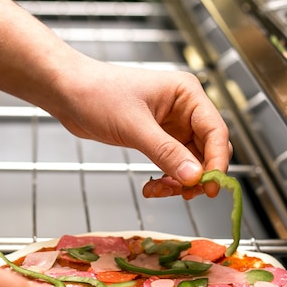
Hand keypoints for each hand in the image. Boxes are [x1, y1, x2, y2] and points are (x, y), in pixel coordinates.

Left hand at [54, 62, 231, 199]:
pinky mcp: (157, 137)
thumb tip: (195, 177)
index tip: (210, 187)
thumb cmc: (97, 94)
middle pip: (208, 149)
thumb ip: (166, 152)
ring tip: (158, 190)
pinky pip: (173, 164)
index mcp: (186, 93)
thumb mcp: (134, 126)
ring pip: (191, 162)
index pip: (216, 131)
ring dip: (179, 181)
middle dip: (197, 174)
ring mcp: (171, 125)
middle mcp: (184, 109)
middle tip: (183, 193)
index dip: (218, 161)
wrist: (68, 92)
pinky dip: (167, 178)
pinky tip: (151, 186)